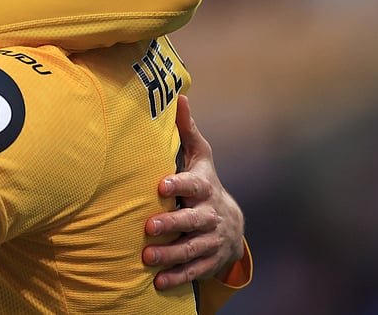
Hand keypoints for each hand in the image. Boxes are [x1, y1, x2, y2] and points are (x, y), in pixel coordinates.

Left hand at [143, 95, 245, 288]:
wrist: (230, 223)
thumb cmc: (203, 183)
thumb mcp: (200, 157)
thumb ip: (187, 131)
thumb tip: (179, 96)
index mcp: (204, 188)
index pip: (193, 185)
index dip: (179, 185)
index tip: (162, 185)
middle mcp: (209, 215)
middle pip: (193, 221)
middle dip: (172, 224)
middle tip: (149, 227)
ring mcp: (211, 240)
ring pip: (192, 249)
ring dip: (170, 255)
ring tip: (147, 257)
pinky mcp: (208, 261)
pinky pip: (194, 271)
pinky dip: (177, 278)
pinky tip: (158, 282)